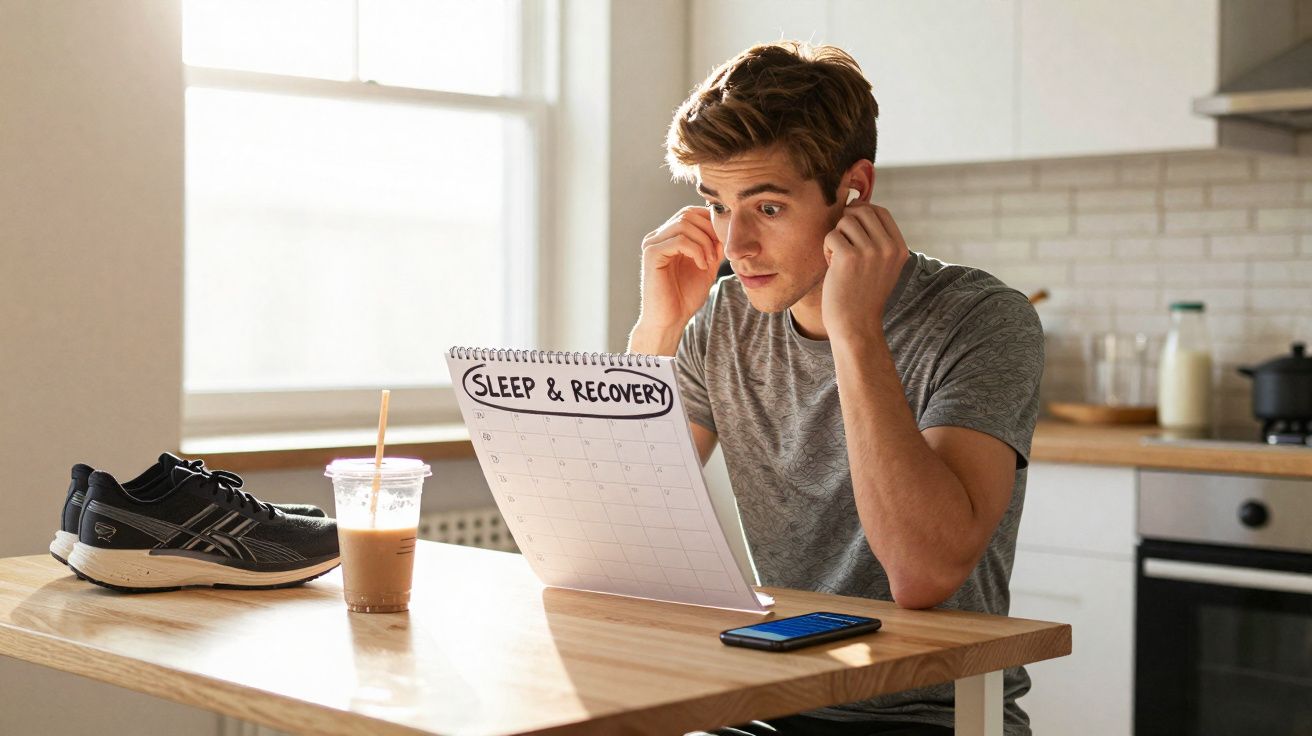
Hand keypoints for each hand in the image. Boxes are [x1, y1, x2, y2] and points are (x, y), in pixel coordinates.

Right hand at [635, 206, 723, 335]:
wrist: (670, 321)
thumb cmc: (685, 297)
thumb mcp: (706, 266)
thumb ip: (713, 246)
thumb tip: (723, 227)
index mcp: (668, 237)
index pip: (690, 213)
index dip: (710, 222)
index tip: (721, 244)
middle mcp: (657, 237)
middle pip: (687, 214)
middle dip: (709, 231)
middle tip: (717, 254)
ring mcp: (652, 244)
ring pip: (684, 224)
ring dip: (704, 242)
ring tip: (709, 262)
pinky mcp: (651, 254)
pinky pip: (679, 240)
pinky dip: (696, 251)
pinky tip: (702, 266)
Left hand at [821, 202, 908, 341]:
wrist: (856, 326)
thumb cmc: (862, 295)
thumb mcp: (882, 266)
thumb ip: (878, 239)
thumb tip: (857, 205)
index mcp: (900, 248)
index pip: (881, 211)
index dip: (862, 212)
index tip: (850, 226)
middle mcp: (889, 248)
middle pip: (862, 211)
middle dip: (846, 223)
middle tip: (842, 244)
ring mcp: (870, 251)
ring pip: (845, 221)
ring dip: (836, 237)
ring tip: (837, 258)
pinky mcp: (849, 257)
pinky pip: (831, 235)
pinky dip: (826, 249)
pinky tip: (831, 266)